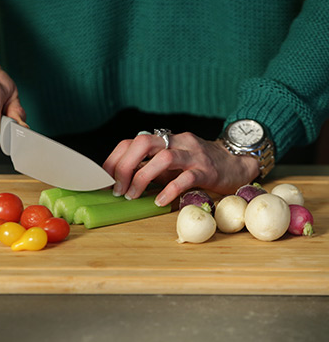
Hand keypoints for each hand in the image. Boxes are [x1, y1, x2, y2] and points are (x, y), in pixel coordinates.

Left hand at [103, 132, 259, 205]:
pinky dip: (169, 190)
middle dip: (125, 166)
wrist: (236, 164)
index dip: (115, 159)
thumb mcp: (171, 163)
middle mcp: (177, 142)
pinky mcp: (207, 170)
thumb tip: (122, 181)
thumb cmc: (198, 166)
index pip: (132, 141)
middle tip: (117, 189)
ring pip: (164, 157)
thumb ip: (150, 167)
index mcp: (165, 139)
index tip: (105, 179)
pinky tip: (160, 201)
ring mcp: (193, 155)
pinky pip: (186, 178)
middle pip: (143, 143)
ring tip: (133, 196)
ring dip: (142, 177)